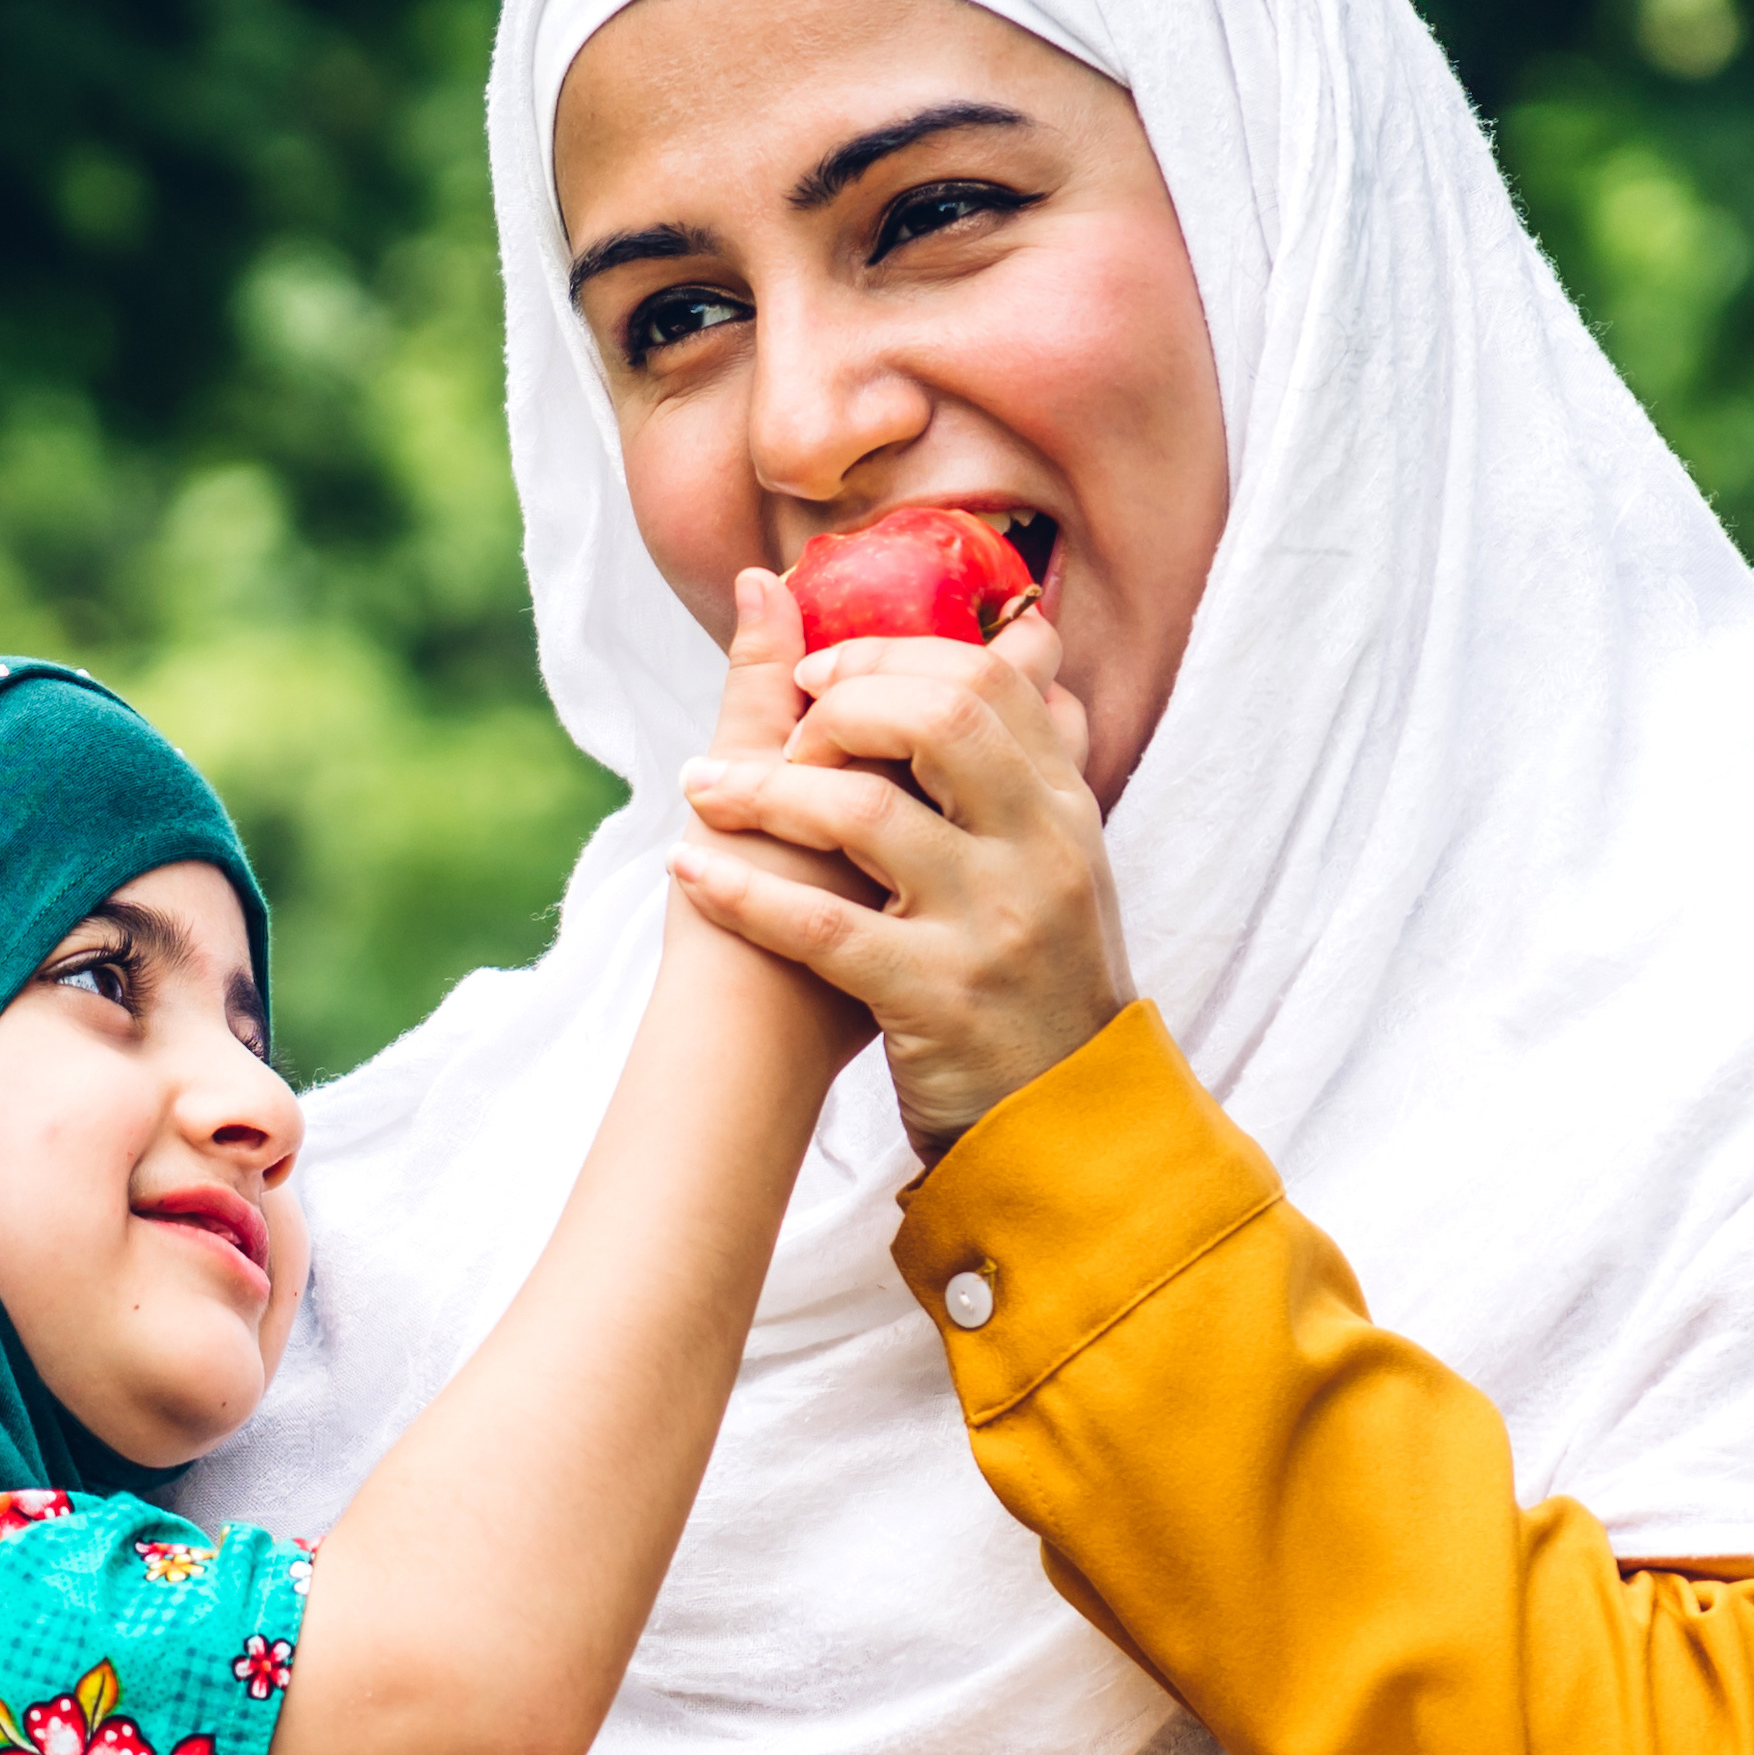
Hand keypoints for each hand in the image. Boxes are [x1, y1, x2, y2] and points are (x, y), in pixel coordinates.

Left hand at [662, 602, 1131, 1153]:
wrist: (1062, 1125)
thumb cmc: (1029, 977)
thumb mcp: (1053, 857)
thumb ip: (1028, 755)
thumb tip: (1025, 628)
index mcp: (1061, 808)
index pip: (989, 680)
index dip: (892, 655)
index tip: (822, 670)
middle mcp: (1037, 853)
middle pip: (938, 718)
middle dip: (838, 704)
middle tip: (776, 728)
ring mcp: (990, 925)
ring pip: (864, 815)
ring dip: (761, 791)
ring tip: (700, 789)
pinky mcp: (937, 999)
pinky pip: (822, 930)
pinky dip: (743, 893)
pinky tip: (691, 871)